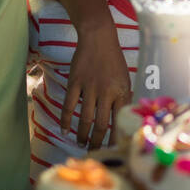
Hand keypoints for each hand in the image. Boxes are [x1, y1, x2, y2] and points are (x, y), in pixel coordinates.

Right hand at [60, 23, 131, 148]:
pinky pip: (69, 106)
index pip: (119, 121)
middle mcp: (106, 92)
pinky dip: (66, 120)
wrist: (98, 38)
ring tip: (82, 144)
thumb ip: (123, 98)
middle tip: (95, 152)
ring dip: (83, 134)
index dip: (115, 138)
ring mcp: (89, 88)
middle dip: (98, 142)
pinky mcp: (75, 82)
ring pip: (85, 118)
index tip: (113, 149)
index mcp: (121, 91)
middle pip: (102, 124)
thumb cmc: (114, 60)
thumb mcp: (125, 78)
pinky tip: (65, 130)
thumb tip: (121, 118)